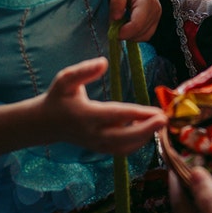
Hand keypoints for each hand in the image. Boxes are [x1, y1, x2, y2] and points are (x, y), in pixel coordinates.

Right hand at [41, 57, 166, 155]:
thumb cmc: (58, 97)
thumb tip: (104, 62)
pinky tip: (147, 129)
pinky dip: (137, 142)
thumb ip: (84, 70)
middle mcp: (93, 133)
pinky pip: (122, 149)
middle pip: (123, 137)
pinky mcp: (100, 149)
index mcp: (85, 115)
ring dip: (145, 136)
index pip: (115, 115)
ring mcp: (97, 144)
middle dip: (146, 130)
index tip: (155, 112)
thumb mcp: (65, 79)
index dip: (136, 114)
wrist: (47, 123)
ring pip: (125, 146)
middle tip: (165, 120)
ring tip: (160, 122)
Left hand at [109, 0, 160, 41]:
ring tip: (119, 24)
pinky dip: (135, 34)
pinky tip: (126, 25)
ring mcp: (157, 15)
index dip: (123, 32)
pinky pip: (146, 34)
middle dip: (125, 33)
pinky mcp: (155, 19)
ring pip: (144, 36)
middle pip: (140, 33)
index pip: (137, 25)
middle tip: (113, 26)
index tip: (110, 30)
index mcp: (147, 0)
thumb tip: (116, 18)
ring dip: (130, 35)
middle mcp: (156, 9)